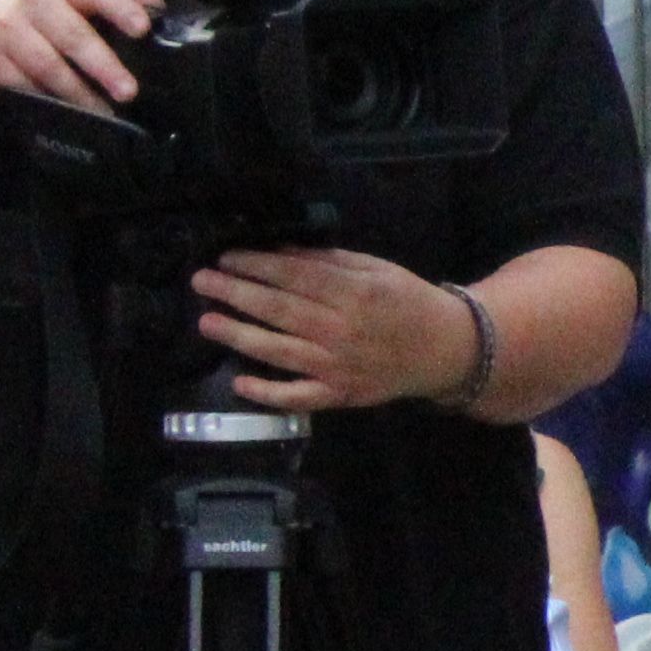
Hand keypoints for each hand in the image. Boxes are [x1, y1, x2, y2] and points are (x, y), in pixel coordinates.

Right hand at [0, 0, 154, 114]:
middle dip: (104, 66)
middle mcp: (33, 1)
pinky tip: (66, 114)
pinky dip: (47, 100)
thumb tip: (158, 8)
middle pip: (75, 35)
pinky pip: (24, 83)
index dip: (121, 7)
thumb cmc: (33, 25)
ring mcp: (7, 28)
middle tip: (129, 92)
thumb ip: (109, 4)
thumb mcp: (68, 6)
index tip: (142, 30)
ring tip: (104, 113)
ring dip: (79, 93)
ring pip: (50, 65)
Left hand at [193, 248, 480, 414]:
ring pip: (280, 351)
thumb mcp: (378, 269)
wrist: (449, 350)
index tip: (225, 257)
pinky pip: (299, 396)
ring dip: (239, 336)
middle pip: (279, 310)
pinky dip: (268, 393)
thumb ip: (330, 261)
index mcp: (355, 293)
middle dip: (235, 294)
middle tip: (201, 282)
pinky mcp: (341, 394)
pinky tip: (240, 382)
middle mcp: (343, 330)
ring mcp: (339, 366)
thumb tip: (280, 253)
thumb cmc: (410, 302)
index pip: (294, 275)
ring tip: (207, 322)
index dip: (256, 265)